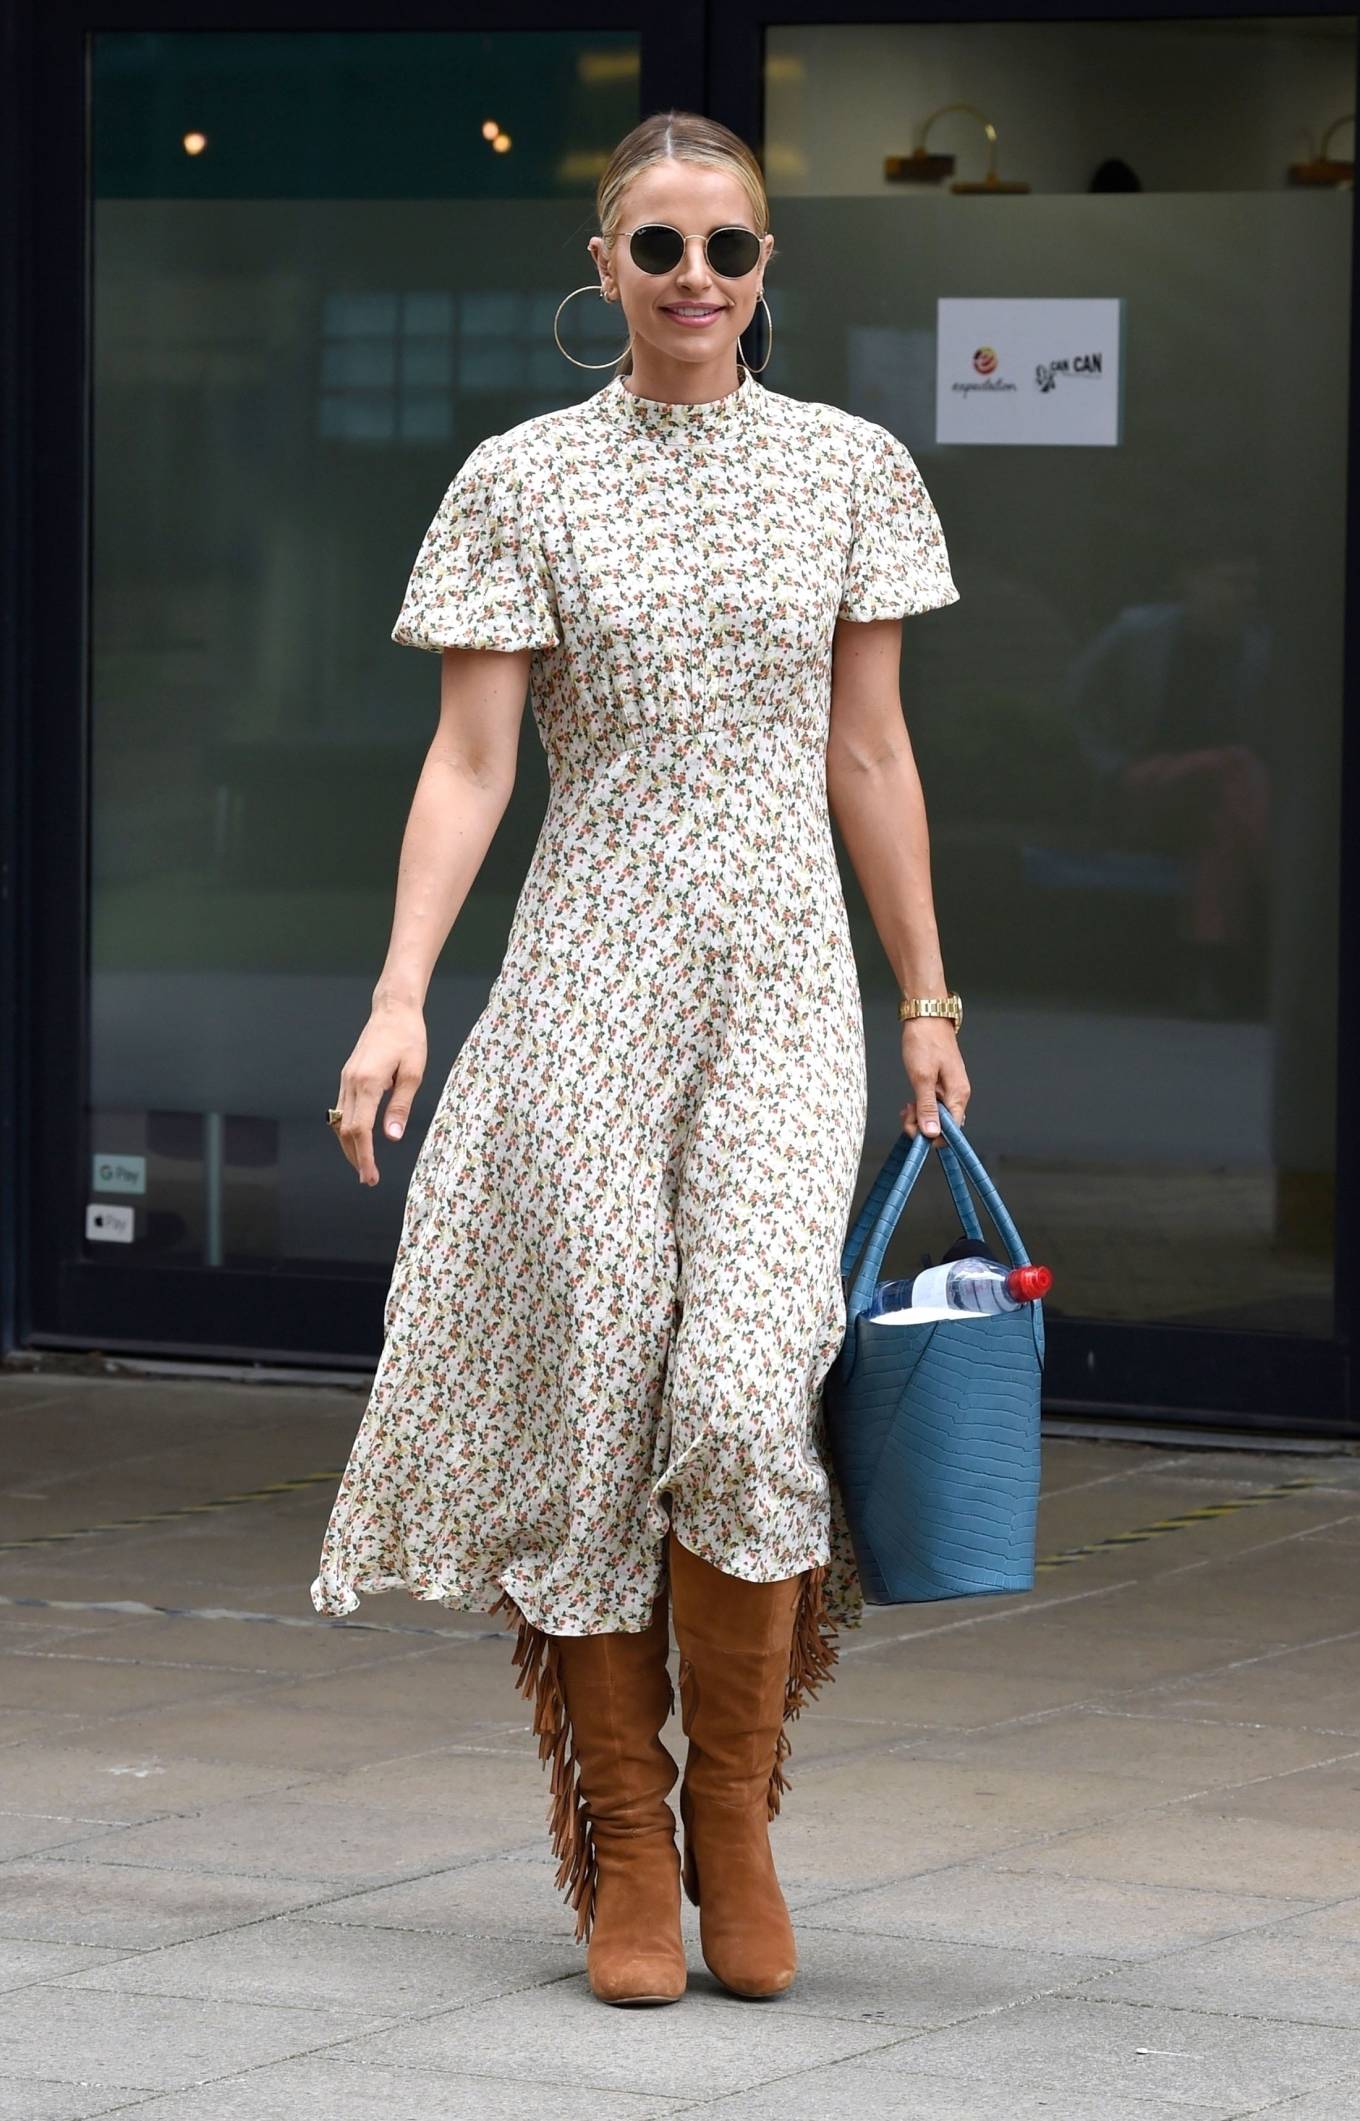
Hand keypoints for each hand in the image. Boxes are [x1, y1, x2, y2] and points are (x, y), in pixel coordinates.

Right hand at [331, 1002, 427, 1185]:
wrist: (393, 1010)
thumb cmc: (409, 1038)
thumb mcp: (414, 1072)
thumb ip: (400, 1105)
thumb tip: (392, 1136)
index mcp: (367, 1083)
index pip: (359, 1130)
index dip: (363, 1157)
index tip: (370, 1176)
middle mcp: (351, 1082)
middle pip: (345, 1130)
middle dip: (355, 1157)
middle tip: (369, 1179)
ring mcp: (346, 1078)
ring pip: (340, 1121)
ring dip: (350, 1145)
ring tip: (364, 1164)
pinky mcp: (348, 1075)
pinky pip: (341, 1109)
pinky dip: (348, 1128)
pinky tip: (359, 1139)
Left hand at [899, 1021, 969, 1143]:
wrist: (925, 1016)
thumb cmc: (924, 1042)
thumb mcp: (922, 1077)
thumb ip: (927, 1107)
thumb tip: (932, 1133)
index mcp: (958, 1095)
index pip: (952, 1130)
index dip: (932, 1136)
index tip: (914, 1130)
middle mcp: (958, 1094)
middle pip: (944, 1124)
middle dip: (923, 1125)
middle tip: (907, 1114)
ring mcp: (950, 1089)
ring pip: (936, 1115)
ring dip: (920, 1115)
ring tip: (906, 1107)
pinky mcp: (942, 1083)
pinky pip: (933, 1103)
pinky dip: (920, 1105)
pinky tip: (910, 1102)